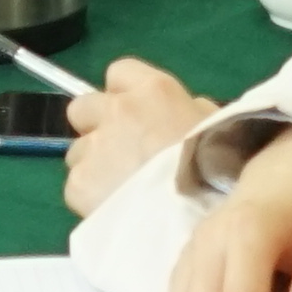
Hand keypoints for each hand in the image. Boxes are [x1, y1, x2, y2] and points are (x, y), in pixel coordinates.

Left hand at [58, 54, 213, 215]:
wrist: (195, 219)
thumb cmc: (215, 171)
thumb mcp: (212, 127)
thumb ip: (185, 111)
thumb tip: (174, 114)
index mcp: (152, 91)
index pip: (119, 72)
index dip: (123, 95)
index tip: (134, 116)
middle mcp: (116, 111)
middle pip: (83, 107)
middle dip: (96, 126)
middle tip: (119, 153)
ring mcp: (93, 147)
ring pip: (78, 151)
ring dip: (93, 165)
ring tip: (120, 190)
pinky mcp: (78, 183)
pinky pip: (75, 185)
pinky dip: (88, 197)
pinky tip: (115, 209)